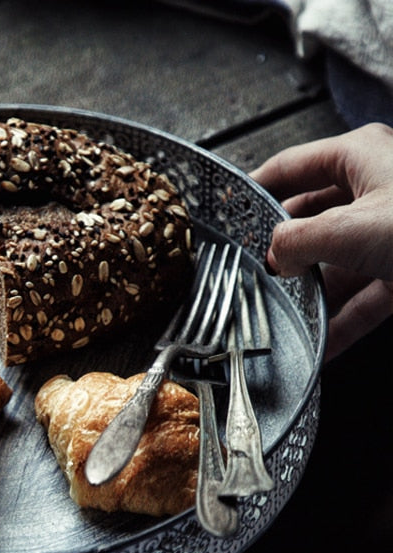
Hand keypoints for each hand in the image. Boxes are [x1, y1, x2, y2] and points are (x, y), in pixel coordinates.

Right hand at [250, 123, 392, 360]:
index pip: (290, 166)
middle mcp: (375, 190)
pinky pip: (363, 297)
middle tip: (255, 272)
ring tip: (283, 313)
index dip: (255, 189)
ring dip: (312, 293)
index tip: (228, 212)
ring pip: (336, 263)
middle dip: (284, 252)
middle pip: (310, 220)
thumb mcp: (346, 228)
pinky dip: (342, 321)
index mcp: (359, 157)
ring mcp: (390, 232)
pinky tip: (321, 344)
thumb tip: (276, 256)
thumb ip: (295, 241)